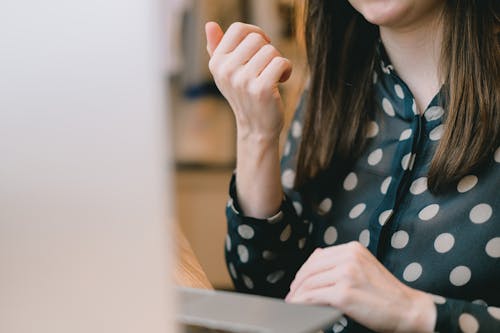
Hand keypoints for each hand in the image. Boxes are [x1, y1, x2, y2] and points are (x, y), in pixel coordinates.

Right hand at [205, 21, 291, 140]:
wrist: (255, 127)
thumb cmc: (245, 95)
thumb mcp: (228, 72)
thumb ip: (217, 48)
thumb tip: (210, 25)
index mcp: (216, 63)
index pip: (238, 29)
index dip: (255, 34)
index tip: (260, 48)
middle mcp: (226, 71)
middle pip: (256, 38)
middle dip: (267, 50)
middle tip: (266, 67)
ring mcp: (243, 81)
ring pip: (270, 50)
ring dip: (277, 61)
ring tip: (272, 76)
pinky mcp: (261, 90)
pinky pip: (281, 62)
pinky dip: (286, 70)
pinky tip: (281, 80)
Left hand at [285, 242, 435, 332]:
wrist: (409, 310)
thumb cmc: (387, 294)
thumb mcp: (364, 267)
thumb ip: (342, 261)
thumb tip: (316, 258)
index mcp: (352, 249)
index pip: (318, 257)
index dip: (304, 271)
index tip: (298, 282)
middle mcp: (348, 257)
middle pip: (311, 269)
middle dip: (298, 284)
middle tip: (292, 295)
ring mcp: (346, 274)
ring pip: (310, 284)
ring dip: (298, 296)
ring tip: (293, 305)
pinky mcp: (343, 293)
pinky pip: (313, 297)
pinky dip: (302, 304)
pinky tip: (299, 309)